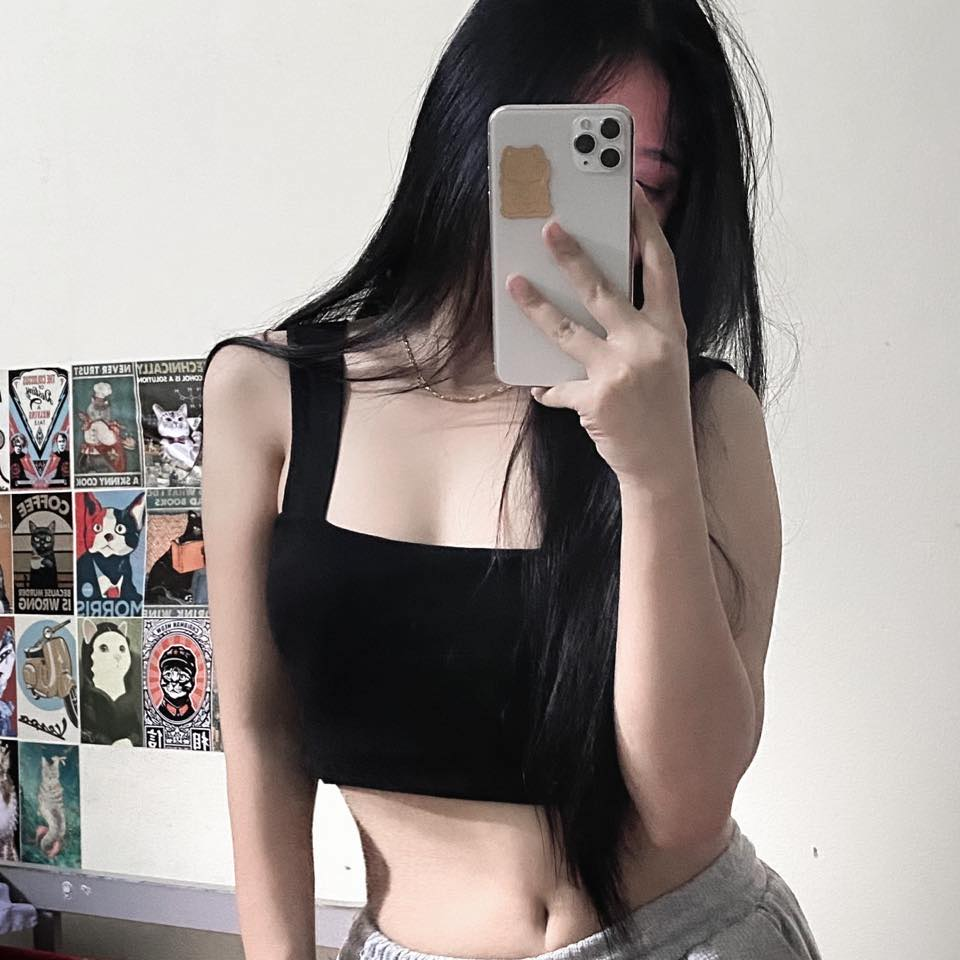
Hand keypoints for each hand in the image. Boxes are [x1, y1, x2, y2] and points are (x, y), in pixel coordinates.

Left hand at [506, 182, 693, 488]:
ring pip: (567, 329)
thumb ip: (638, 329)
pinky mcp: (596, 398)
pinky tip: (538, 388)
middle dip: (573, 256)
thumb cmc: (661, 409)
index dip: (647, 227)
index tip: (631, 195)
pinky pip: (558, 385)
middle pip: (603, 289)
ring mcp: (622, 371)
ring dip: (536, 305)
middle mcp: (648, 344)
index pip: (660, 267)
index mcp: (669, 329)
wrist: (664, 464)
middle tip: (550, 228)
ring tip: (514, 282)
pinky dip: (547, 387)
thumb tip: (593, 298)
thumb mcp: (663, 361)